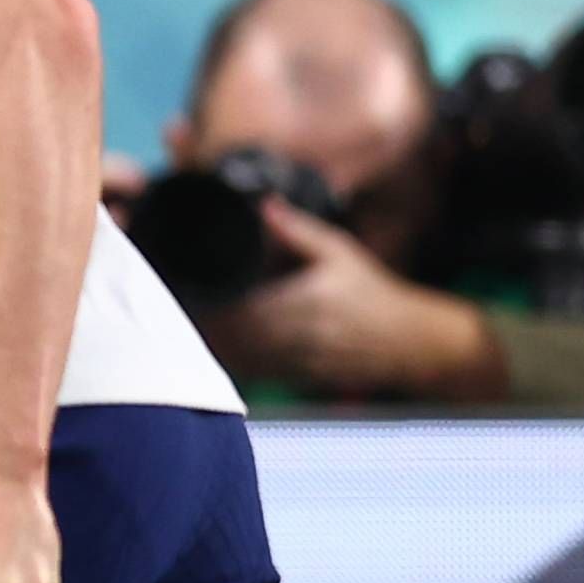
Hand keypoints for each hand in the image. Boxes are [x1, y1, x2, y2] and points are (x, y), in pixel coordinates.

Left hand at [196, 200, 501, 402]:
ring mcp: (296, 361)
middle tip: (175, 301)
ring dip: (210, 341)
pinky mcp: (293, 377)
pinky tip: (210, 345)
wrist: (408, 341)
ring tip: (184, 321)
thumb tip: (262, 205)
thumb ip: (298, 231)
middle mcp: (300, 336)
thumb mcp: (339, 252)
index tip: (185, 284)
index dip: (210, 299)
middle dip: (203, 320)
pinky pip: (249, 372)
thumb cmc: (372, 291)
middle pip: (232, 333)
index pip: (243, 305)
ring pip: (236, 356)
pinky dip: (227, 360)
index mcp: (307, 301)